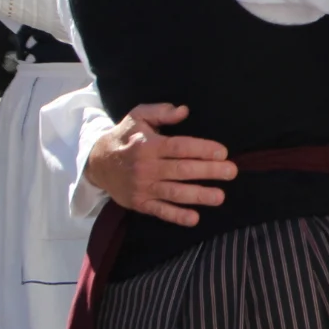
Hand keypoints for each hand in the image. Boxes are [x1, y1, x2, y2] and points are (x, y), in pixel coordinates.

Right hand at [82, 104, 234, 227]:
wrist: (96, 163)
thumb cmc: (126, 136)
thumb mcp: (139, 116)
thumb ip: (161, 111)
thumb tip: (184, 110)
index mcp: (148, 145)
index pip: (179, 147)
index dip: (202, 150)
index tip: (223, 153)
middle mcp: (145, 167)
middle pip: (182, 170)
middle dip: (209, 172)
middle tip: (232, 172)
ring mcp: (142, 187)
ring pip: (174, 193)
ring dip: (198, 196)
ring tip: (220, 197)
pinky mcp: (139, 203)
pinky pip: (160, 211)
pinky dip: (177, 216)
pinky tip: (194, 218)